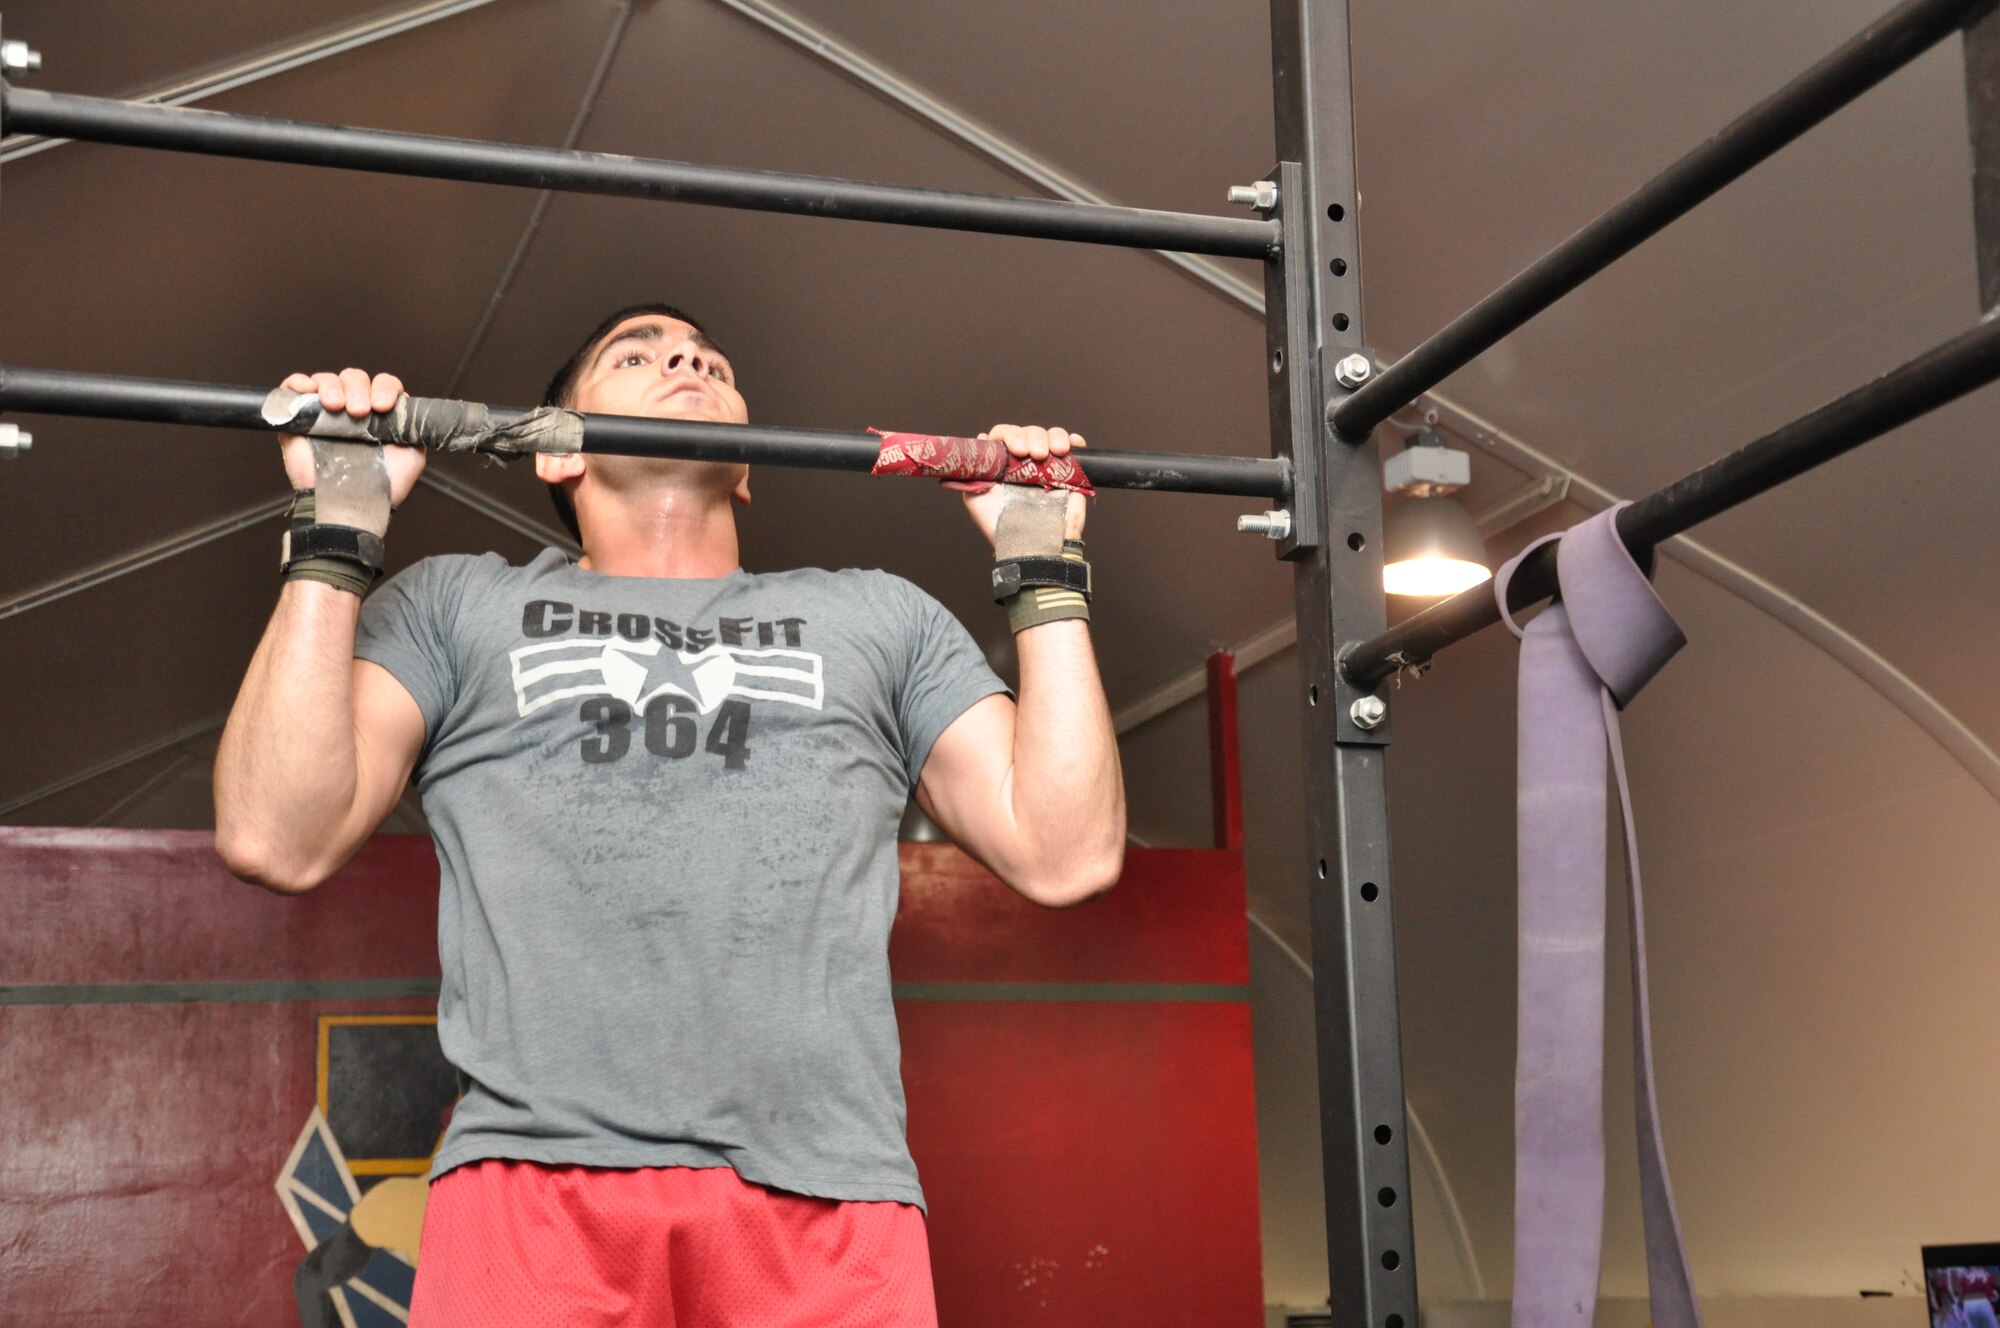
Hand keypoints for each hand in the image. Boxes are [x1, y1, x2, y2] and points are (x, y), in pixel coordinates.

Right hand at [277, 368, 424, 505]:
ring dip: (331, 385)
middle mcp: (351, 411)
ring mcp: (323, 415)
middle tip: (358, 412)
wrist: (351, 505)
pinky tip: (306, 390)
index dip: (384, 388)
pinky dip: (298, 382)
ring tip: (335, 407)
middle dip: (358, 388)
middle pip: (354, 378)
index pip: (383, 385)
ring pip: (326, 380)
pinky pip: (293, 389)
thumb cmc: (381, 486)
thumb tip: (412, 410)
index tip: (382, 406)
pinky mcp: (298, 421)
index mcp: (377, 416)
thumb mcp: (412, 456)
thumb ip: (414, 431)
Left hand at [960, 424, 1088, 548]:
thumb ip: (974, 471)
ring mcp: (1049, 468)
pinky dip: (1073, 441)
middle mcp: (1026, 464)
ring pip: (1051, 436)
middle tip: (1034, 454)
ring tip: (1054, 453)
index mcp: (1005, 466)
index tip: (1016, 449)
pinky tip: (1070, 446)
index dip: (1010, 436)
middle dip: (1032, 437)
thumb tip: (981, 439)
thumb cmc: (1002, 527)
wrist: (1033, 545)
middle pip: (1029, 432)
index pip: (1005, 436)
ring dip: (1053, 438)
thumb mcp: (975, 499)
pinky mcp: (1070, 476)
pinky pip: (1075, 450)